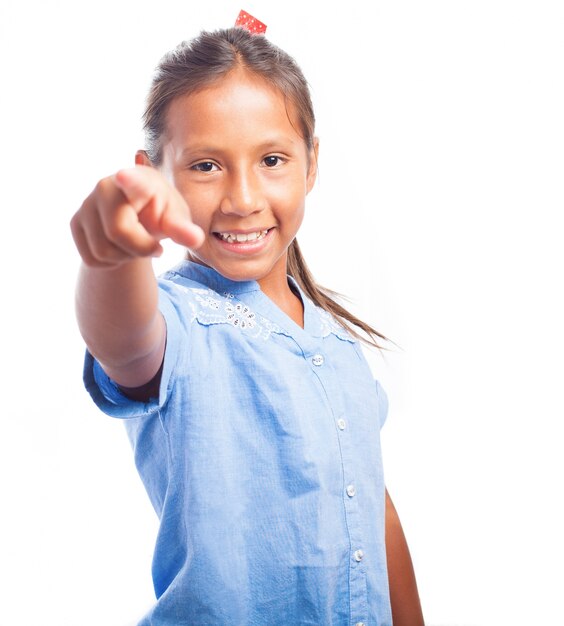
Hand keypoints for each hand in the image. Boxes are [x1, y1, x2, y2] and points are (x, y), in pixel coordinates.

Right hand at [70, 165, 204, 267]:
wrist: (137, 217)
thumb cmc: (161, 213)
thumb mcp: (176, 219)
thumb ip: (183, 229)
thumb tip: (195, 239)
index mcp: (139, 181)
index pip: (133, 181)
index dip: (129, 180)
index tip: (125, 176)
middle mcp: (106, 187)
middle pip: (118, 231)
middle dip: (140, 248)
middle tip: (155, 248)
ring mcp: (86, 204)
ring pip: (103, 251)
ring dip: (126, 257)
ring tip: (136, 244)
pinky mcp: (75, 223)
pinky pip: (93, 259)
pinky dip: (111, 262)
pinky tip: (120, 247)